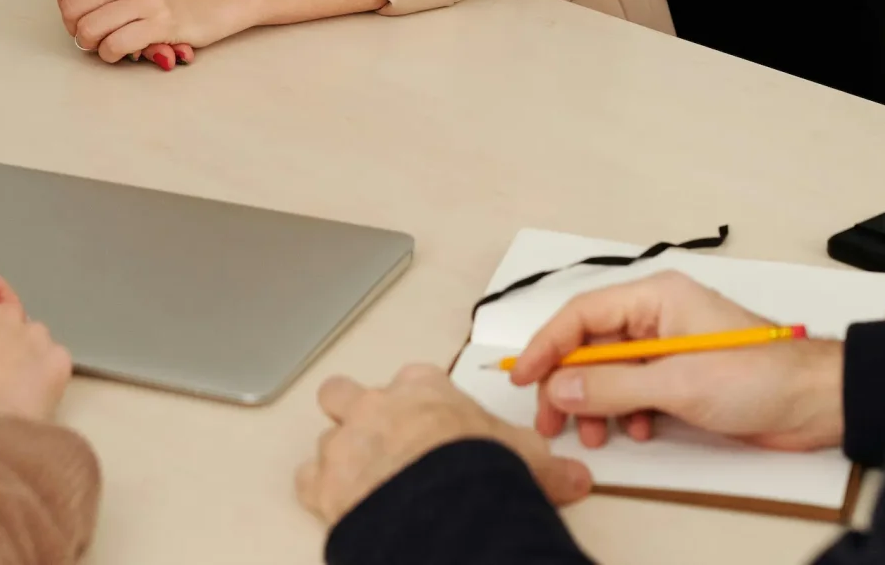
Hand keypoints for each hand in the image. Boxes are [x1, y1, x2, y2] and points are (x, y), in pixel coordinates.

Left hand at [57, 0, 247, 63]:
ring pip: (90, 30)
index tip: (82, 16)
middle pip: (73, 10)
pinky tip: (123, 50)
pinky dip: (112, 54)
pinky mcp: (162, 23)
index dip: (67, 8)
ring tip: (106, 42)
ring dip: (92, 44)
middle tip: (91, 34)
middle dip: (76, 29)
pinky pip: (116, 46)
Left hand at [295, 365, 592, 527]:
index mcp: (423, 390)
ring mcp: (346, 442)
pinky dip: (320, 493)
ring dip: (340, 457)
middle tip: (377, 436)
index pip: (416, 379)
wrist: (442, 503)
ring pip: (326, 438)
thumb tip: (575, 475)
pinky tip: (339, 505)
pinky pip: (308, 481)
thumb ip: (546, 462)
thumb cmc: (478, 469)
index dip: (421, 400)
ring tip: (363, 481)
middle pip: (346, 392)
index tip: (433, 419)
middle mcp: (378, 406)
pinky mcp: (323, 482)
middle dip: (354, 410)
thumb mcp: (527, 457)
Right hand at [510, 272, 845, 450]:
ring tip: (596, 434)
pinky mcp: (681, 378)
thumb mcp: (678, 382)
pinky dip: (625, 412)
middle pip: (591, 344)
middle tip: (550, 419)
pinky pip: (634, 391)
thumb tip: (561, 388)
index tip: (525, 377)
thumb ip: (614, 384)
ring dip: (597, 403)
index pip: (582, 314)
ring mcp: (669, 349)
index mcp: (655, 297)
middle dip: (569, 383)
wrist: (815, 403)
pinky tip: (635, 431)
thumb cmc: (760, 375)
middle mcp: (658, 317)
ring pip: (610, 372)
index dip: (548, 345)